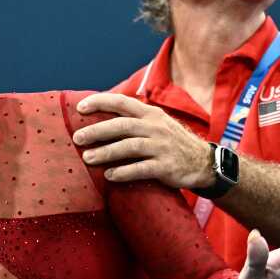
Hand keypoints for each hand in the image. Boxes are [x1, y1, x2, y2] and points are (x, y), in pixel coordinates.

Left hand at [73, 93, 213, 189]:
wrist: (202, 162)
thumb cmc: (171, 142)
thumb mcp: (157, 123)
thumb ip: (134, 120)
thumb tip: (100, 118)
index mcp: (151, 114)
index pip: (122, 102)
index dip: (100, 102)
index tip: (80, 107)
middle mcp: (155, 127)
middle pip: (122, 125)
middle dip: (97, 130)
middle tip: (78, 138)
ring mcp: (161, 147)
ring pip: (129, 146)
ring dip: (106, 152)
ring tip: (87, 158)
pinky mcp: (166, 166)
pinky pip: (141, 169)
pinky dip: (124, 172)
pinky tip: (109, 176)